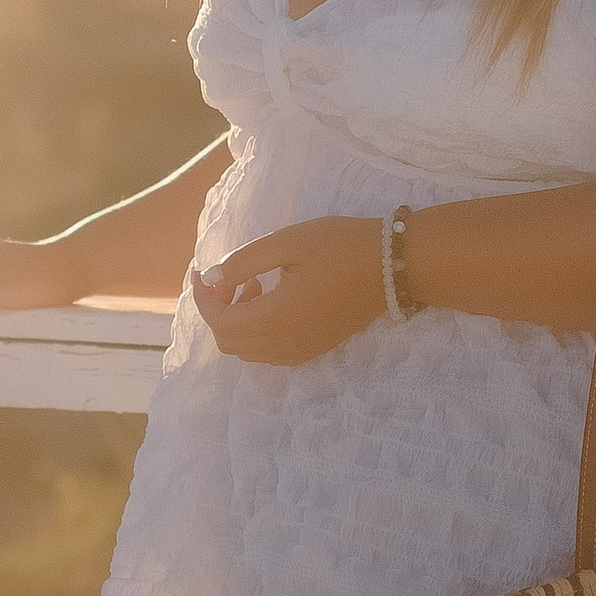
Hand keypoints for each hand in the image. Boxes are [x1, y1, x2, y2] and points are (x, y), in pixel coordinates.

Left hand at [192, 218, 387, 367]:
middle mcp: (284, 344)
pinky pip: (271, 352)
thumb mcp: (286, 242)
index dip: (203, 298)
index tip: (202, 271)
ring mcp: (301, 350)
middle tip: (229, 276)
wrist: (392, 266)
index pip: (220, 322)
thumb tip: (212, 276)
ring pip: (249, 351)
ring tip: (253, 284)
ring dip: (238, 321)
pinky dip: (258, 332)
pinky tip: (274, 301)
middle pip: (230, 343)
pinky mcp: (315, 348)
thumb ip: (244, 261)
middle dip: (218, 310)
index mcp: (274, 319)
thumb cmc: (339, 247)